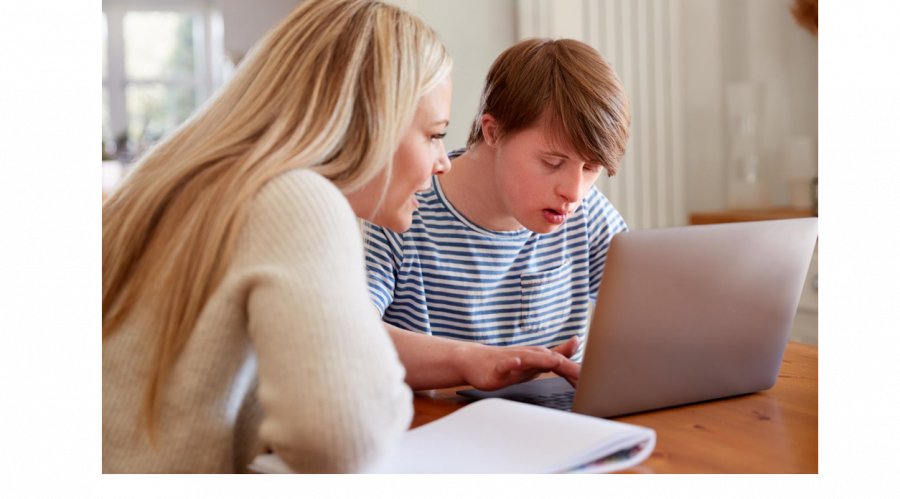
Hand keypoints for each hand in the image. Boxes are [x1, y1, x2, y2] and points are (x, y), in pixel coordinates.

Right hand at [457, 336, 580, 391]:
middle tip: (584, 377)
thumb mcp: (536, 358)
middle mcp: (529, 355)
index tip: (594, 382)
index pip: (563, 363)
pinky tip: (516, 362)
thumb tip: (577, 341)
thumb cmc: (507, 360)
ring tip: (556, 362)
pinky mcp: (497, 367)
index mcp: (540, 356)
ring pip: (530, 358)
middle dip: (568, 367)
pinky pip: (504, 365)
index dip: (578, 372)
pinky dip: (511, 363)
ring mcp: (513, 360)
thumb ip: (557, 351)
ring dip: (543, 360)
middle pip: (551, 359)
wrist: (475, 360)